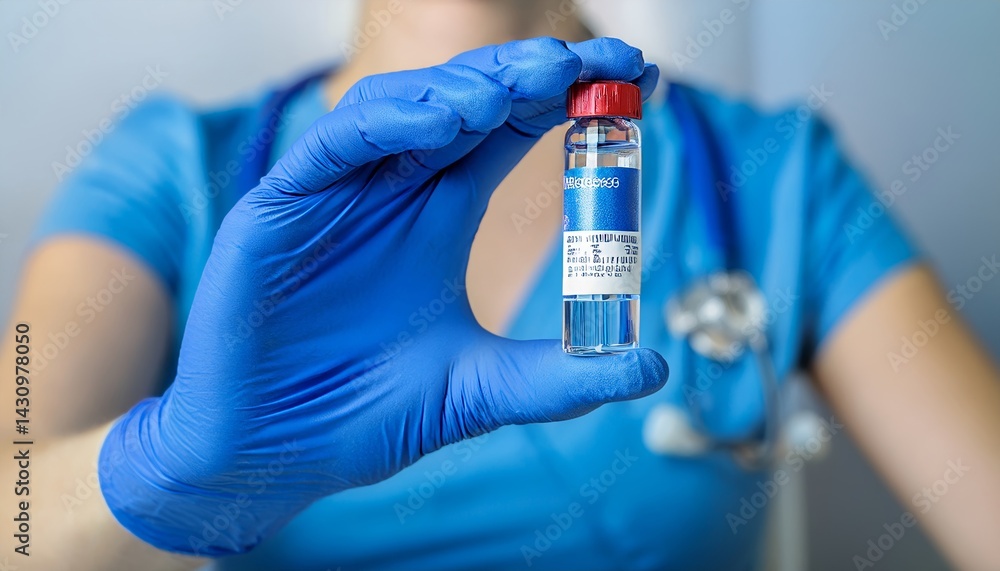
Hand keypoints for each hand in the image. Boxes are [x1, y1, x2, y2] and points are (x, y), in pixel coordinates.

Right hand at [99, 37, 666, 555]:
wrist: (274, 458)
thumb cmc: (363, 419)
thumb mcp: (478, 391)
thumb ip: (558, 378)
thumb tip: (652, 368)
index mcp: (441, 215)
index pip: (511, 130)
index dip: (568, 98)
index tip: (634, 80)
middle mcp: (394, 191)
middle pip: (465, 103)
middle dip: (528, 77)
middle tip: (589, 68)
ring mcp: (338, 194)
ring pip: (401, 108)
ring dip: (464, 89)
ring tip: (523, 90)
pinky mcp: (281, 208)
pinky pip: (334, 144)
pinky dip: (387, 122)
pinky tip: (444, 120)